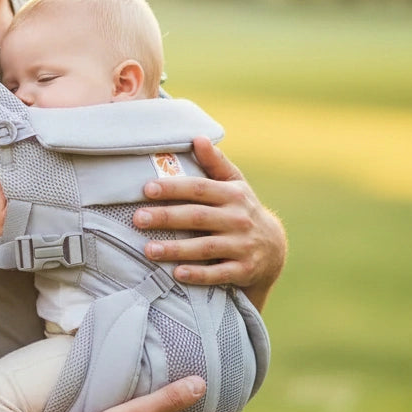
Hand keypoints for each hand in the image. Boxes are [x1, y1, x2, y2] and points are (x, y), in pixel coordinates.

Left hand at [133, 136, 285, 309]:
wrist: (274, 247)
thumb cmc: (242, 210)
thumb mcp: (234, 184)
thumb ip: (215, 163)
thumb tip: (198, 137)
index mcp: (232, 195)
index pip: (199, 188)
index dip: (173, 188)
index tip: (146, 189)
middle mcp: (238, 219)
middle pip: (197, 217)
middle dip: (166, 217)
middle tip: (138, 219)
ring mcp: (242, 245)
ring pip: (205, 248)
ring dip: (176, 249)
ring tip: (148, 250)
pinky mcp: (244, 270)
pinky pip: (218, 274)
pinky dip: (198, 275)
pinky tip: (177, 273)